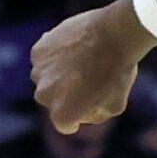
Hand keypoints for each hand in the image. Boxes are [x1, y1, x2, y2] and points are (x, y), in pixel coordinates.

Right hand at [31, 0, 155, 135]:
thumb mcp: (115, 105)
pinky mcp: (38, 51)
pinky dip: (53, 56)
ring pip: (45, 79)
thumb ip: (95, 114)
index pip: (65, 124)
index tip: (86, 107)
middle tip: (85, 80)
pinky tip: (72, 49)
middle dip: (65, 95)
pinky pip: (43, 59)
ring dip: (57, 75)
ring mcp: (39, 72)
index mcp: (62, 114)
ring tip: (79, 62)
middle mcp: (44, 96)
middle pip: (52, 101)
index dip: (77, 117)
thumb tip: (85, 112)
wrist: (114, 33)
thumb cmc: (118, 71)